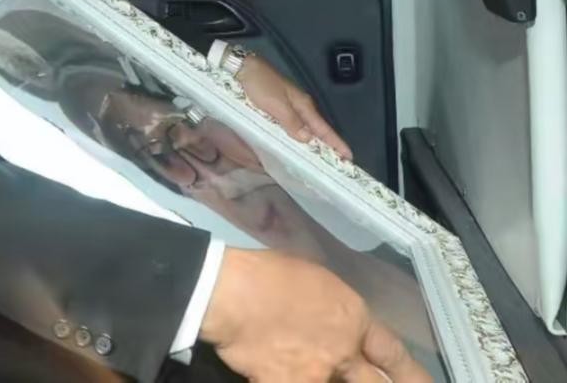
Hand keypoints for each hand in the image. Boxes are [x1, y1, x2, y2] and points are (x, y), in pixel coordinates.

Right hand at [200, 248, 430, 382]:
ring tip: (311, 367)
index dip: (412, 374)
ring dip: (327, 377)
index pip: (392, 352)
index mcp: (352, 317)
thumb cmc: (268, 273)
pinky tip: (272, 374)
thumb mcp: (312, 278)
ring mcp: (317, 374)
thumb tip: (326, 320)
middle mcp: (343, 353)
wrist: (232, 293)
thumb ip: (328, 307)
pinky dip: (281, 379)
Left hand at [236, 55, 351, 159]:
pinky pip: (292, 124)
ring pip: (305, 127)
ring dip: (313, 141)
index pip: (323, 128)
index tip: (349, 156)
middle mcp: (299, 105)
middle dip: (328, 144)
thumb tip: (308, 138)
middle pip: (317, 128)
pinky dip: (298, 134)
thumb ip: (292, 122)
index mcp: (303, 105)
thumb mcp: (276, 104)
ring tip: (320, 157)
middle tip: (337, 162)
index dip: (336, 142)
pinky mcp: (276, 106)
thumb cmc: (259, 84)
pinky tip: (296, 142)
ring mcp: (288, 105)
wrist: (241, 68)